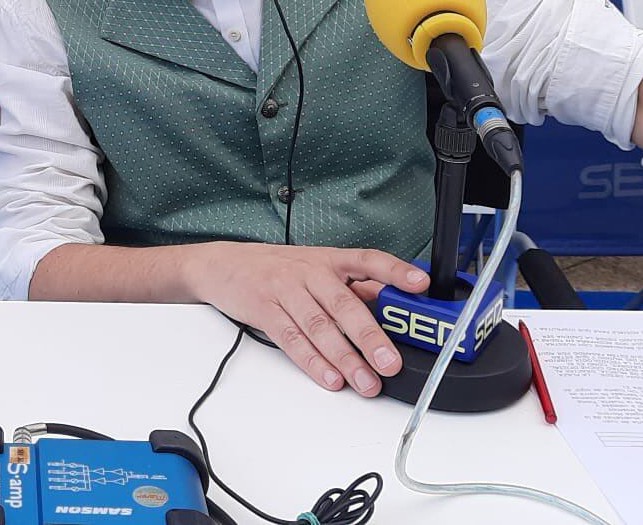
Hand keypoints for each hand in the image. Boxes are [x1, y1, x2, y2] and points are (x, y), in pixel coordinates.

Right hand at [187, 242, 429, 396]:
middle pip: (344, 304)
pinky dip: (312, 361)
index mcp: (328, 259)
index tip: (420, 284)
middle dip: (370, 336)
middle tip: (391, 363)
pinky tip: (331, 377)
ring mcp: (285, 290)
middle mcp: (309, 271)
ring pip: (319, 327)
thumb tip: (390, 307)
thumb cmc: (276, 269)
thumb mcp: (316, 267)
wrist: (222, 265)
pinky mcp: (264, 310)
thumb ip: (352, 287)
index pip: (368, 260)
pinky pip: (291, 339)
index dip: (395, 271)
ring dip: (345, 359)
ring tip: (366, 383)